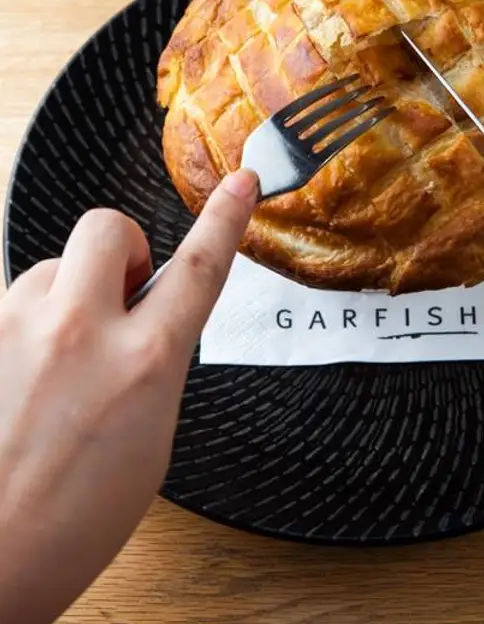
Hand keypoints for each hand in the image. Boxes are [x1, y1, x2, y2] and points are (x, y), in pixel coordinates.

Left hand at [0, 169, 257, 623]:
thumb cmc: (72, 517)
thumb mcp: (152, 434)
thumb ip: (156, 360)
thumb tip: (151, 320)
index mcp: (143, 365)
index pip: (200, 267)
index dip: (227, 218)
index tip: (241, 186)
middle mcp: (77, 334)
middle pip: (108, 228)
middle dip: (124, 246)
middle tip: (123, 287)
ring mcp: (14, 329)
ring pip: (51, 268)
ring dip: (67, 297)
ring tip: (59, 359)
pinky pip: (13, 302)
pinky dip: (28, 325)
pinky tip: (23, 373)